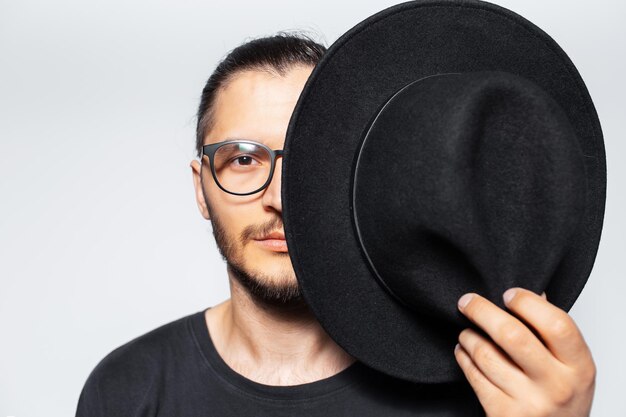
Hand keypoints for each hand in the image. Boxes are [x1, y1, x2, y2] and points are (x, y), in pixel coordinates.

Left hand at [454, 288, 595, 416]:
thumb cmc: (561, 398)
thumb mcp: (571, 366)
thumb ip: (553, 333)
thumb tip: (531, 295)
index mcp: (579, 367)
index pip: (556, 324)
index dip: (527, 303)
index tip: (509, 294)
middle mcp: (557, 386)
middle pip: (512, 335)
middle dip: (482, 311)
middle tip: (467, 301)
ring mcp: (530, 403)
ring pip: (486, 355)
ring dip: (468, 336)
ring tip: (467, 332)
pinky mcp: (503, 414)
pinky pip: (474, 376)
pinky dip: (463, 357)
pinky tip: (464, 351)